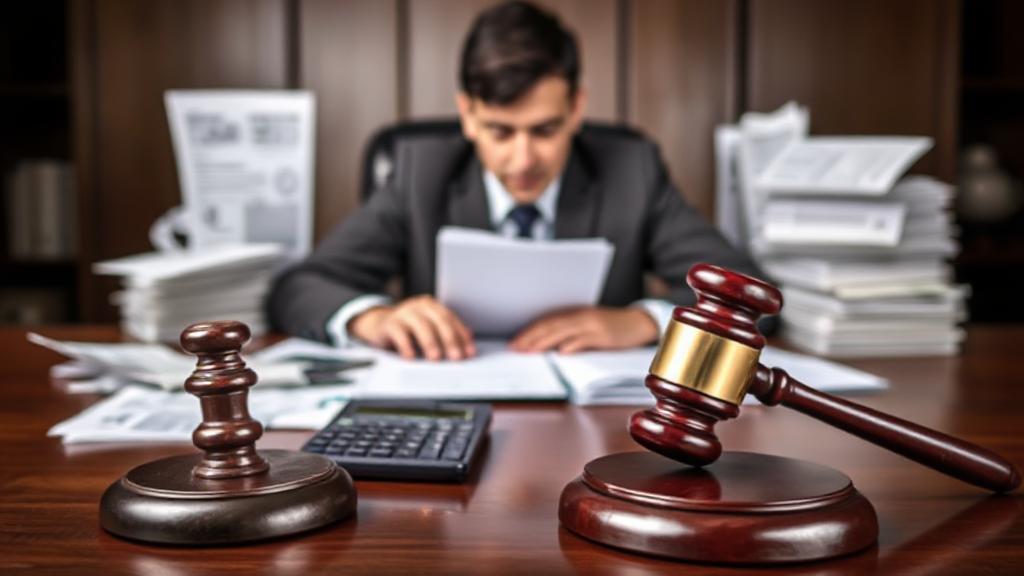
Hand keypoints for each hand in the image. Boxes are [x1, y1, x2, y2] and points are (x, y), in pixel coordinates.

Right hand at [347, 295, 475, 360]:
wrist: (377, 323)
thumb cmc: (407, 328)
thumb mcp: (428, 327)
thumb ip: (446, 331)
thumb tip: (469, 339)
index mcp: (432, 306)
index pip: (451, 319)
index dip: (461, 336)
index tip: (469, 352)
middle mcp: (419, 306)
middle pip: (439, 321)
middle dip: (449, 340)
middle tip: (456, 356)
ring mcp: (404, 312)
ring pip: (421, 325)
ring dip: (430, 342)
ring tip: (436, 358)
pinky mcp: (389, 323)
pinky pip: (399, 333)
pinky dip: (407, 345)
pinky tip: (411, 356)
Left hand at [509, 306, 659, 353]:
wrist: (638, 322)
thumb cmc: (611, 326)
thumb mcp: (587, 327)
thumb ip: (569, 334)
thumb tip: (547, 348)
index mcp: (573, 314)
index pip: (546, 322)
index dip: (529, 332)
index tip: (514, 343)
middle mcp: (580, 316)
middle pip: (550, 326)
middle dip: (531, 338)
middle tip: (516, 348)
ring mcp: (592, 325)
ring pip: (563, 332)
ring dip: (545, 341)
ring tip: (530, 351)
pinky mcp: (604, 335)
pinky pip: (586, 339)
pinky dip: (573, 345)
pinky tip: (562, 352)